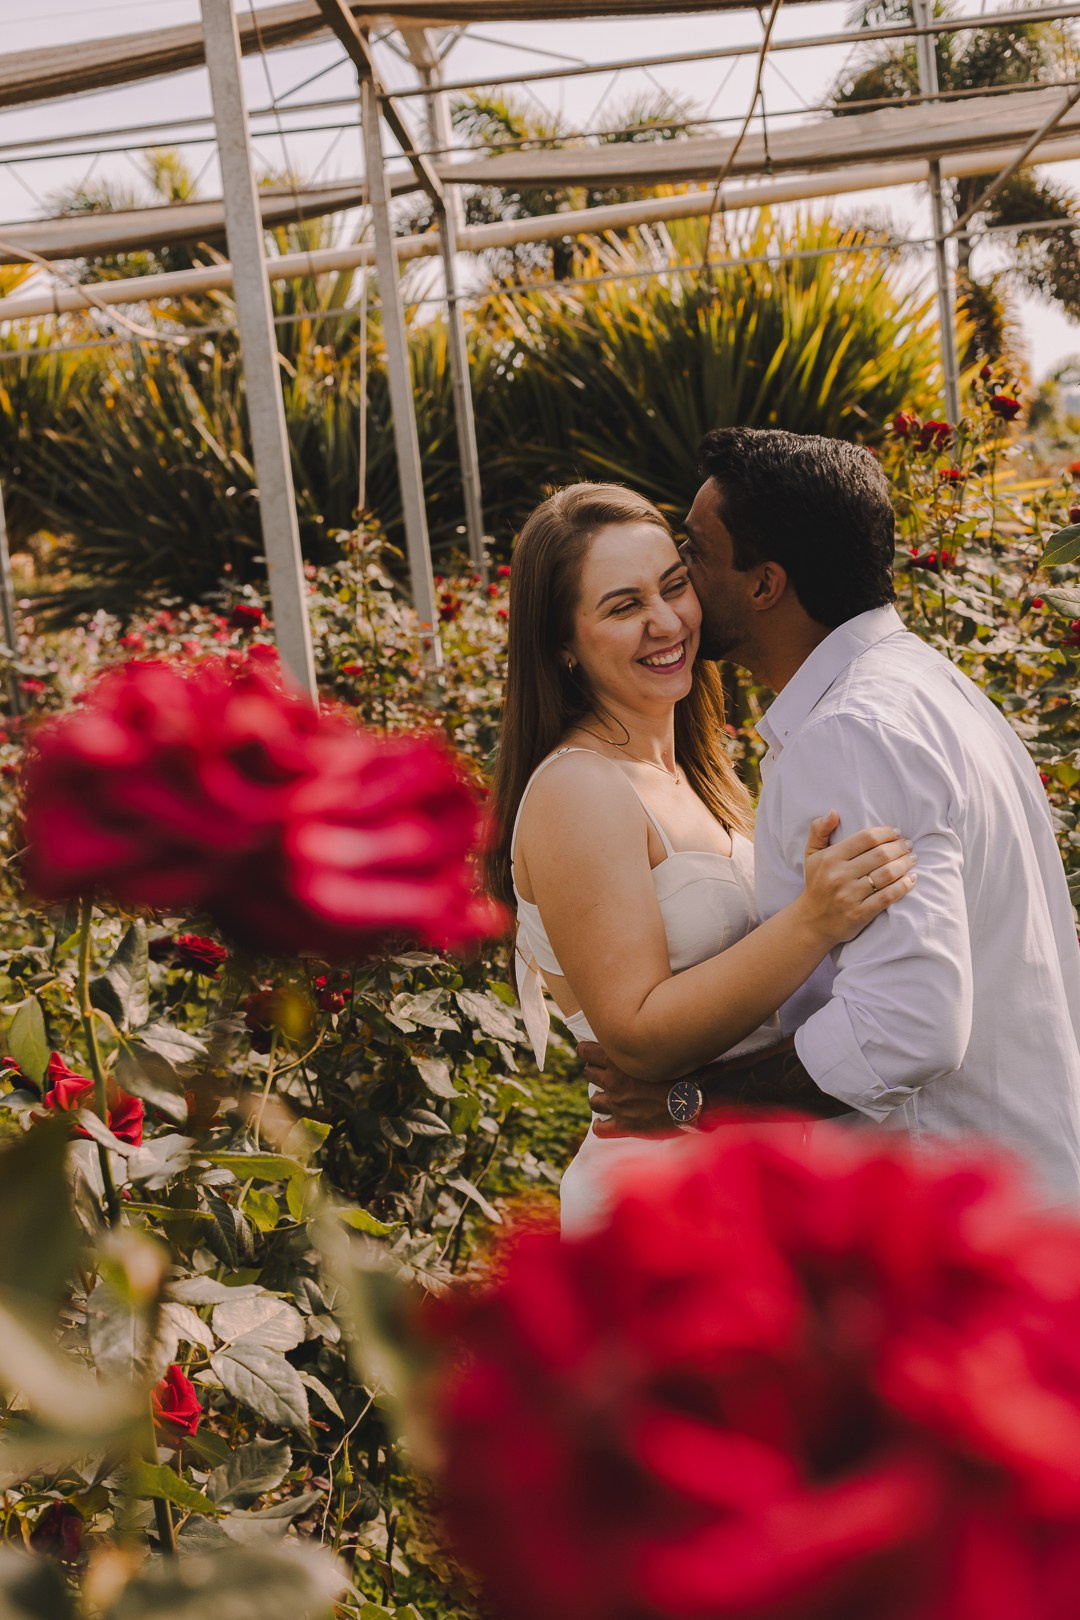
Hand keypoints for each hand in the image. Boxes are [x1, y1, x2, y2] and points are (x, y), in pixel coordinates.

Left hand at [577, 1041, 676, 1137]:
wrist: (695, 1097)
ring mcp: (617, 1104)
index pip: (586, 1052)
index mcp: (618, 1060)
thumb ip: (643, 1046)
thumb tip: (642, 1039)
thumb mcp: (658, 1049)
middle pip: (589, 1074)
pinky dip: (600, 1126)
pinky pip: (600, 1129)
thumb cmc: (683, 1069)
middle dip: (595, 1073)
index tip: (589, 1053)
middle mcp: (613, 1081)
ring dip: (600, 1098)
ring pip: (594, 1101)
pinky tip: (605, 1124)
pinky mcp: (625, 1125)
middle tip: (606, 1075)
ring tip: (608, 1099)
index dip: (586, 1052)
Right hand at [799, 812, 916, 947]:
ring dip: (905, 864)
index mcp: (830, 858)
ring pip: (887, 874)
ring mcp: (850, 895)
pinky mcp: (859, 913)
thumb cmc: (816, 884)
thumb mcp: (811, 855)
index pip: (866, 838)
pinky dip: (903, 886)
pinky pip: (887, 897)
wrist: (811, 922)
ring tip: (912, 859)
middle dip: (900, 847)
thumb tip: (833, 812)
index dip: (886, 833)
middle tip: (908, 845)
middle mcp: (839, 875)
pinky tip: (911, 879)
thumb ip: (819, 831)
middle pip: (880, 855)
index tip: (896, 833)